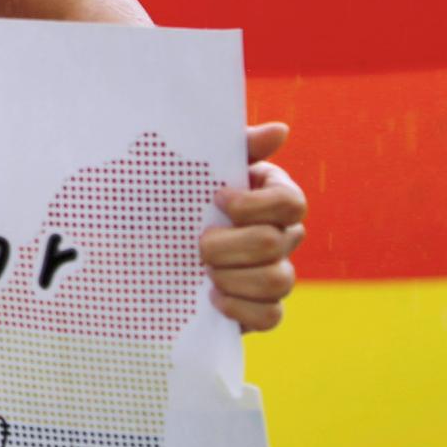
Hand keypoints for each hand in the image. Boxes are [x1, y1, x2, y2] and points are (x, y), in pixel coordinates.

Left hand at [202, 122, 306, 332]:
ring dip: (233, 277)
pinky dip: (241, 309)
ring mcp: (278, 272)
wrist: (155, 244)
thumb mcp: (200, 166)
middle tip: (199, 244)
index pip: (290, 202)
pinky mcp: (264, 307)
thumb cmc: (182, 196)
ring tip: (204, 271)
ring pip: (278, 282)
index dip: (254, 204)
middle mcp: (284, 235)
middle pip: (275, 244)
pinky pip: (272, 316)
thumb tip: (279, 130)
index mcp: (273, 197)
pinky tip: (213, 297)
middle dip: (230, 246)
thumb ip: (237, 146)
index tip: (217, 199)